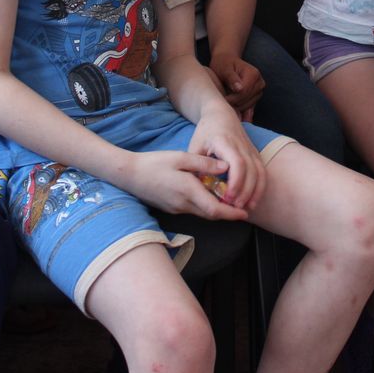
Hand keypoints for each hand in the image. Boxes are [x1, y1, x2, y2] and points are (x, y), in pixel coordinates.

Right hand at [123, 149, 248, 220]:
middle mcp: (183, 205)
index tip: (245, 213)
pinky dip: (205, 207)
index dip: (232, 214)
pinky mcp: (171, 208)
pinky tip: (210, 197)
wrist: (128, 175)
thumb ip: (204, 163)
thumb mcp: (181, 157)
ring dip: (217, 211)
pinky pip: (193, 210)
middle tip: (244, 209)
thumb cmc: (154, 163)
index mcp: (188, 191)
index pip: (215, 209)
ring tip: (231, 202)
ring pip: (202, 213)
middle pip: (211, 215)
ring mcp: (176, 209)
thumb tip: (225, 167)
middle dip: (228, 214)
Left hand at [188, 106, 266, 211]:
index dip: (235, 182)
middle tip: (234, 208)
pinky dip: (260, 188)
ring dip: (254, 192)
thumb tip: (199, 190)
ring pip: (259, 172)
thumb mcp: (195, 147)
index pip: (237, 163)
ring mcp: (251, 149)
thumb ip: (197, 167)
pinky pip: (262, 172)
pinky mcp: (255, 154)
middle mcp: (242, 145)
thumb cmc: (205, 132)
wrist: (220, 114)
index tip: (228, 197)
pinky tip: (252, 202)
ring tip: (245, 208)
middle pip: (251, 171)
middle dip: (245, 192)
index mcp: (225, 142)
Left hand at [208, 53, 264, 119]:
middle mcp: (260, 83)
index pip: (244, 93)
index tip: (220, 101)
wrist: (227, 61)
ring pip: (247, 106)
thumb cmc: (223, 64)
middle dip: (233, 105)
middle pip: (246, 101)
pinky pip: (250, 109)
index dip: (232, 99)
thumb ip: (231, 78)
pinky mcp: (256, 97)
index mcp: (253, 74)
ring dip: (236, 109)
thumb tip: (239, 89)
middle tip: (220, 107)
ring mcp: (259, 91)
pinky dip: (244, 115)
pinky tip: (239, 121)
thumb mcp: (224, 68)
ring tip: (224, 109)